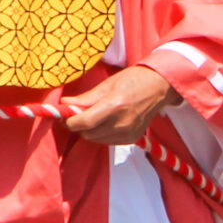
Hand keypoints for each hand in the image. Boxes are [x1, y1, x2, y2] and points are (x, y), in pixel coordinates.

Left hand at [63, 65, 178, 147]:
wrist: (160, 86)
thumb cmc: (133, 80)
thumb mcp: (107, 85)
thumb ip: (85, 98)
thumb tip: (63, 105)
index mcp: (114, 106)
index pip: (84, 123)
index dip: (70, 122)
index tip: (66, 116)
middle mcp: (122, 123)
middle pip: (87, 134)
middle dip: (79, 126)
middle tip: (81, 115)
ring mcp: (129, 132)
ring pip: (96, 139)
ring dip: (91, 131)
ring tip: (97, 117)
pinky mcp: (133, 138)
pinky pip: (108, 141)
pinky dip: (102, 134)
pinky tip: (108, 123)